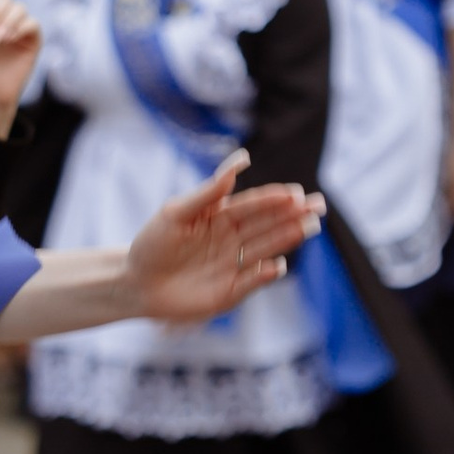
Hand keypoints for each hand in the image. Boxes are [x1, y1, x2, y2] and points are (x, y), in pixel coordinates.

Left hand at [127, 149, 320, 326]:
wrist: (135, 283)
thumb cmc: (152, 244)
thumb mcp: (176, 213)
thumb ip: (209, 192)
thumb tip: (242, 161)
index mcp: (221, 217)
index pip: (254, 205)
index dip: (274, 199)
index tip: (295, 193)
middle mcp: (232, 239)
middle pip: (268, 225)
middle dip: (293, 216)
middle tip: (317, 207)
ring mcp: (233, 265)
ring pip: (266, 249)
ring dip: (288, 239)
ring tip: (309, 228)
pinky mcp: (230, 292)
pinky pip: (252, 281)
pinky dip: (265, 274)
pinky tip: (278, 265)